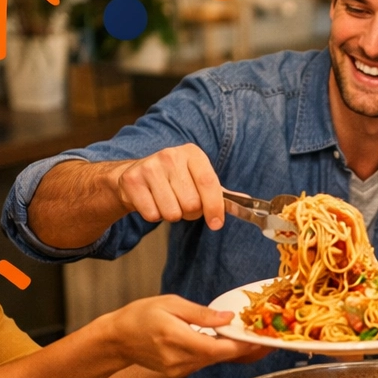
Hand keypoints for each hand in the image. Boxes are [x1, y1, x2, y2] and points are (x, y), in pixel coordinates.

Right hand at [103, 295, 270, 377]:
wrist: (117, 340)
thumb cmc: (139, 316)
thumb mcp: (170, 304)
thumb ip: (200, 313)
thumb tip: (227, 318)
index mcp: (178, 339)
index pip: (218, 348)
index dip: (242, 345)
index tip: (261, 339)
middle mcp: (180, 359)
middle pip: (221, 356)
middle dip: (245, 348)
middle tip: (267, 338)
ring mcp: (180, 369)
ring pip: (214, 360)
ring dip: (233, 351)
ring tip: (254, 338)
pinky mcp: (179, 371)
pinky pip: (205, 362)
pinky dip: (219, 353)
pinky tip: (230, 343)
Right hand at [113, 144, 227, 230]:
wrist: (134, 175)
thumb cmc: (173, 179)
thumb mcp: (197, 178)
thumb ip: (220, 192)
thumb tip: (246, 202)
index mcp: (192, 153)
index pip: (209, 183)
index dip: (215, 207)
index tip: (217, 224)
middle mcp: (171, 156)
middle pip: (191, 203)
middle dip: (190, 212)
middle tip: (182, 203)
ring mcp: (150, 167)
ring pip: (172, 212)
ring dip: (172, 215)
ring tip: (166, 201)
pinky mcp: (132, 181)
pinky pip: (152, 214)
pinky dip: (154, 215)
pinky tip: (152, 201)